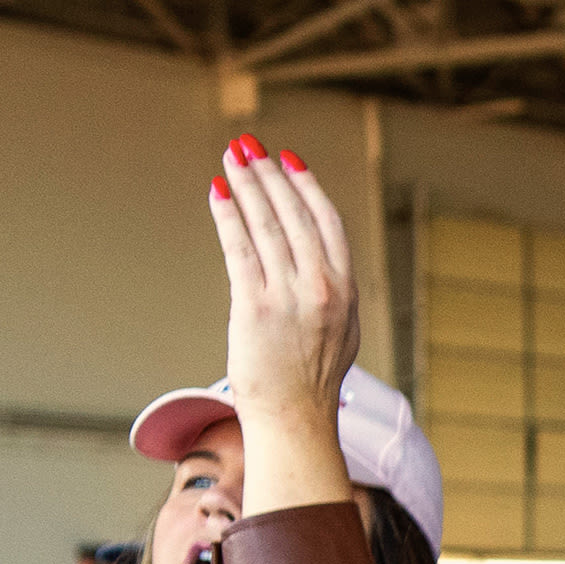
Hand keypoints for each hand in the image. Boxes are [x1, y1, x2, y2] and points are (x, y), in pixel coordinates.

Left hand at [205, 140, 359, 429]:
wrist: (296, 418)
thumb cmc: (313, 379)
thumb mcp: (340, 329)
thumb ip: (331, 290)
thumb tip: (311, 255)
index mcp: (347, 290)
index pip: (327, 222)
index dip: (306, 185)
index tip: (287, 158)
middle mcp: (322, 288)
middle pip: (293, 214)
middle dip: (269, 174)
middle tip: (248, 145)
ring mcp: (289, 297)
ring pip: (265, 225)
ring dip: (246, 185)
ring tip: (230, 158)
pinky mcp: (255, 308)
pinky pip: (239, 249)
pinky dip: (227, 216)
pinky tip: (217, 193)